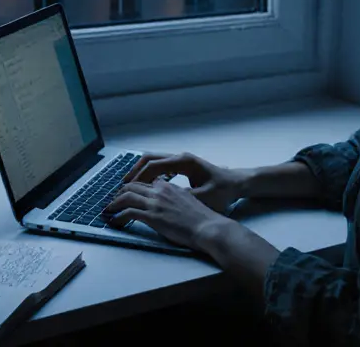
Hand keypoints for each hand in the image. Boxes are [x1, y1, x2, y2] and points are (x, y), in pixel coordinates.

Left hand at [103, 179, 230, 250]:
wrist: (209, 227)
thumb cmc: (203, 219)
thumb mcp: (189, 202)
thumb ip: (176, 200)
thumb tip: (168, 206)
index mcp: (169, 187)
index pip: (146, 182)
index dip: (134, 188)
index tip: (128, 194)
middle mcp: (160, 191)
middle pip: (132, 186)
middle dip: (120, 193)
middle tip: (114, 201)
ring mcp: (156, 203)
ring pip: (126, 196)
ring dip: (114, 203)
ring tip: (109, 210)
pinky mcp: (152, 216)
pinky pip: (128, 213)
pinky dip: (118, 216)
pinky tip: (114, 221)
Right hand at [122, 152, 247, 214]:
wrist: (237, 184)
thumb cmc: (223, 191)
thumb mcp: (203, 197)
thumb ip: (182, 198)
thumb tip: (160, 201)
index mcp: (184, 162)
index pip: (153, 165)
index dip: (138, 177)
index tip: (126, 188)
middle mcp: (180, 157)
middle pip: (150, 158)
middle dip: (134, 171)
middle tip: (122, 185)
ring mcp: (181, 159)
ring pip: (154, 160)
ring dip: (141, 171)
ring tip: (129, 185)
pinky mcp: (183, 165)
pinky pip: (161, 165)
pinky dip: (150, 173)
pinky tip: (146, 186)